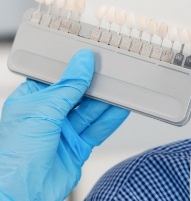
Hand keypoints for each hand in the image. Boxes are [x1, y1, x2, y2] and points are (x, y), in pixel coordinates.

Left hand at [0, 50, 129, 200]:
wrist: (21, 193)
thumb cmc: (15, 155)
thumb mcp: (42, 110)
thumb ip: (68, 86)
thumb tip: (82, 62)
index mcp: (31, 101)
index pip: (57, 77)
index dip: (75, 67)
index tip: (92, 56)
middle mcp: (48, 115)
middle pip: (78, 93)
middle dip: (95, 84)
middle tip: (113, 70)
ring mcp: (64, 132)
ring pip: (91, 111)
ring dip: (106, 101)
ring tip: (122, 87)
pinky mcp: (78, 148)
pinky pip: (98, 129)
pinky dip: (111, 119)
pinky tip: (121, 108)